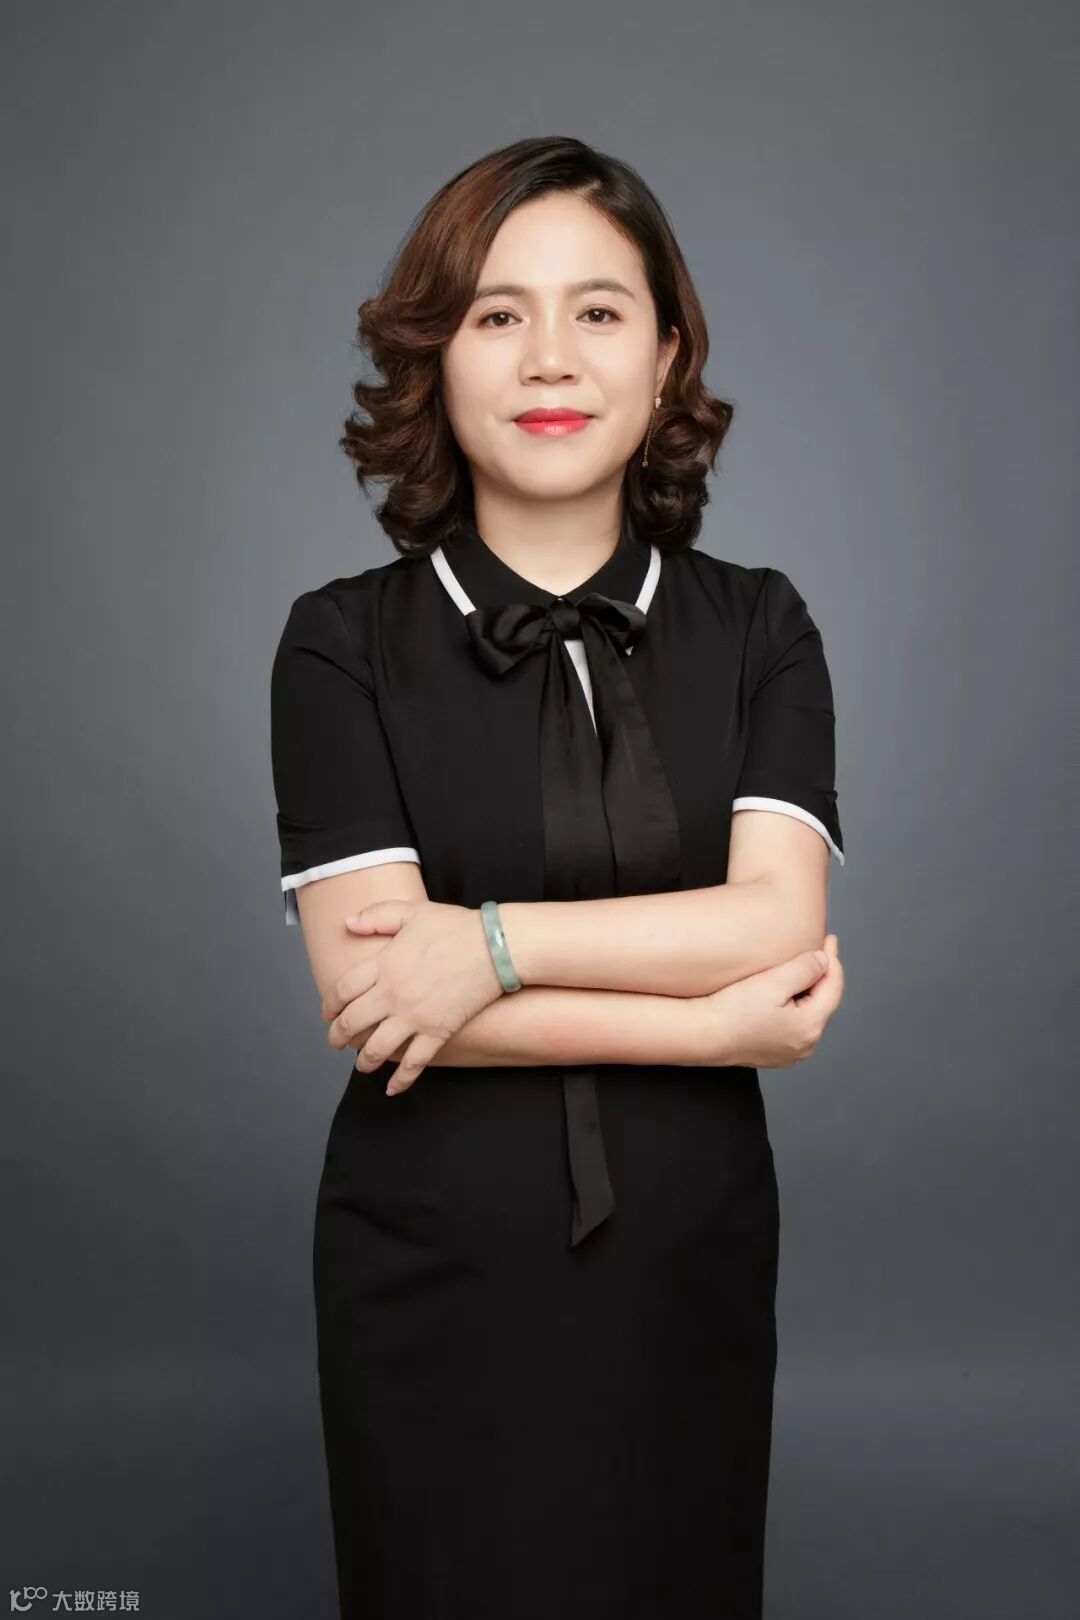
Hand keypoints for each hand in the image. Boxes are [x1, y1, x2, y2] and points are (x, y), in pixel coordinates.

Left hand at [320, 899, 503, 1093]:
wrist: (495, 946)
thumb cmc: (456, 927)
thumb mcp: (412, 912)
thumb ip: (377, 916)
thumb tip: (348, 922)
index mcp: (384, 965)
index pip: (342, 990)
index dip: (330, 1004)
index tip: (329, 1012)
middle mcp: (392, 994)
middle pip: (351, 1023)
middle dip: (338, 1037)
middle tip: (335, 1042)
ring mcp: (413, 1017)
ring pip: (376, 1049)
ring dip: (363, 1061)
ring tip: (360, 1065)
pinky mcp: (436, 1033)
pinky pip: (413, 1063)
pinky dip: (400, 1080)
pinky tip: (392, 1088)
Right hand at [694, 933, 844, 1068]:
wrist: (703, 1034)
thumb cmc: (732, 1010)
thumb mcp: (773, 981)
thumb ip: (805, 968)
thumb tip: (824, 960)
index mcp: (810, 1027)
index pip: (833, 987)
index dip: (832, 960)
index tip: (829, 939)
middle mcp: (805, 1045)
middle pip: (823, 1002)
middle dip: (821, 975)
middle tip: (818, 950)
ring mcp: (790, 1052)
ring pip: (808, 1014)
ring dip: (807, 991)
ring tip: (802, 969)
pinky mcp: (774, 1053)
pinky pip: (793, 1025)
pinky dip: (793, 1006)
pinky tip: (783, 994)